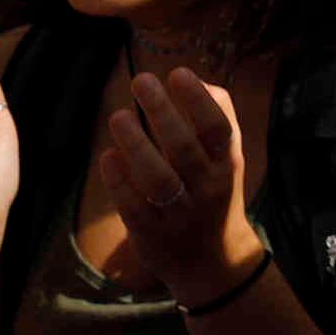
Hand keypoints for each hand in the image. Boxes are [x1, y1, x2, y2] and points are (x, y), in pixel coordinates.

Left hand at [104, 65, 262, 302]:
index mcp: (228, 165)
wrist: (213, 261)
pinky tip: (107, 156)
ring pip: (158, 178)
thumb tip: (195, 80)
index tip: (177, 73)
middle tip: (140, 80)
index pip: (218, 128)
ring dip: (136, 144)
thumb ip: (218, 119)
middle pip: (185, 148)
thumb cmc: (215, 193)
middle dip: (162, 111)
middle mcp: (208, 188)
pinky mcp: (152, 235)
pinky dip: (119, 180)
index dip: (198, 100)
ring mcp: (180, 214)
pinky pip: (133, 206)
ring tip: (118, 115)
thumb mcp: (227, 158)